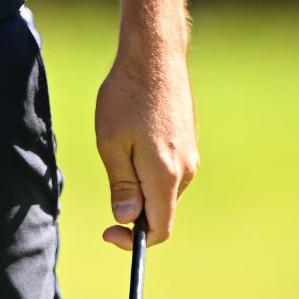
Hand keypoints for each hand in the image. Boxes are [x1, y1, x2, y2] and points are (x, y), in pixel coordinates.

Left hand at [94, 46, 197, 249]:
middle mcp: (185, 172)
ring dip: (139, 184)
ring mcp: (191, 157)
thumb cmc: (126, 96)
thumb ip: (121, 184)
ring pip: (163, 190)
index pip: (158, 229)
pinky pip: (168, 171)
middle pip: (161, 211)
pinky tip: (133, 137)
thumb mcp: (111, 142)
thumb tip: (127, 220)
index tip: (108, 232)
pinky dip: (148, 169)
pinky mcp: (189, 143)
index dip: (134, 241)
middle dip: (133, 209)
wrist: (155, 57)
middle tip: (108, 175)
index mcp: (165, 176)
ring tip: (118, 144)